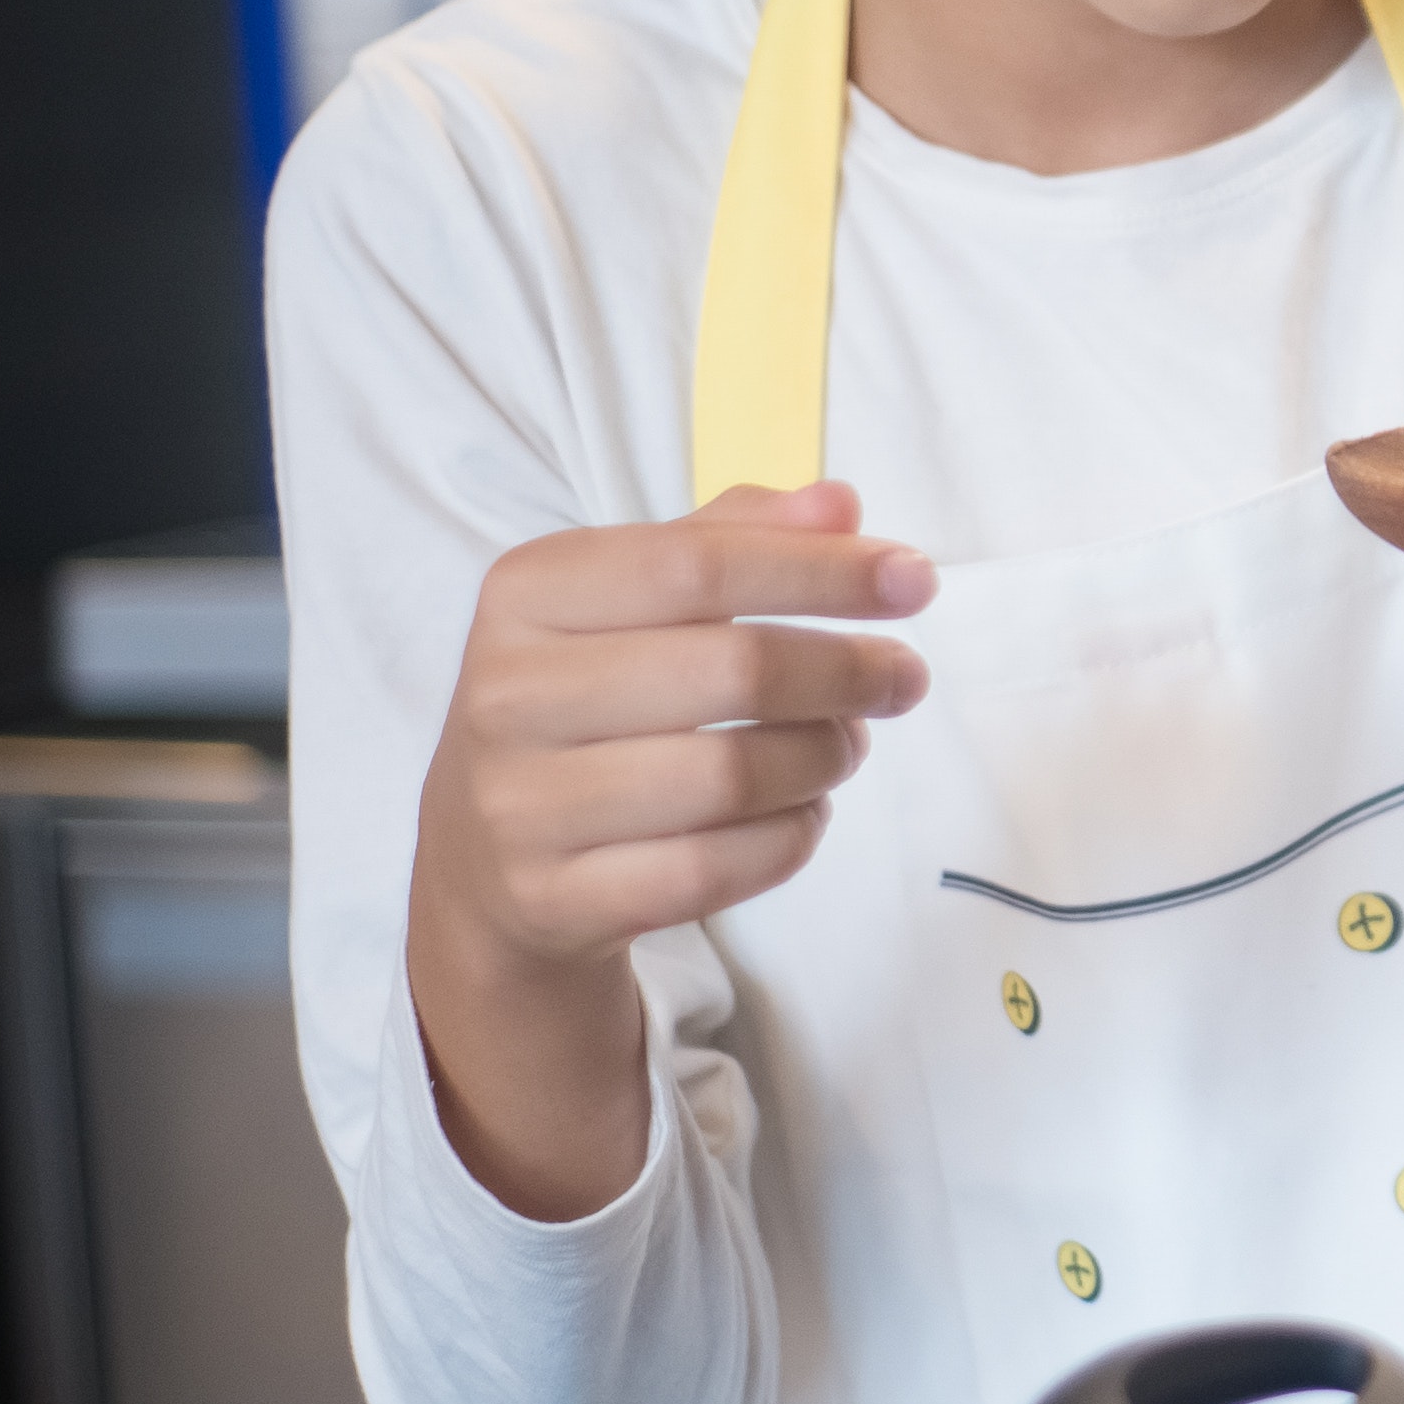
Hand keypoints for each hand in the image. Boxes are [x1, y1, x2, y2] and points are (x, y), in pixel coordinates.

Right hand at [406, 480, 931, 1217]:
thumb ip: (732, 540)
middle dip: (847, 670)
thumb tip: (837, 505)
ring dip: (825, 757)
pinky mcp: (557, 898)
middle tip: (903, 676)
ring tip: (848, 742)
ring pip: (734, 776)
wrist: (489, 863)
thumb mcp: (630, 603)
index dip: (822, 570)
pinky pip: (718, 868)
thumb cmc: (587, 703)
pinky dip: (791, 836)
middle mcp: (507, 695)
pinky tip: (803, 809)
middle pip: (732, 670)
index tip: (914, 580)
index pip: (699, 563)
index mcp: (526, 593)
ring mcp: (523, 806)